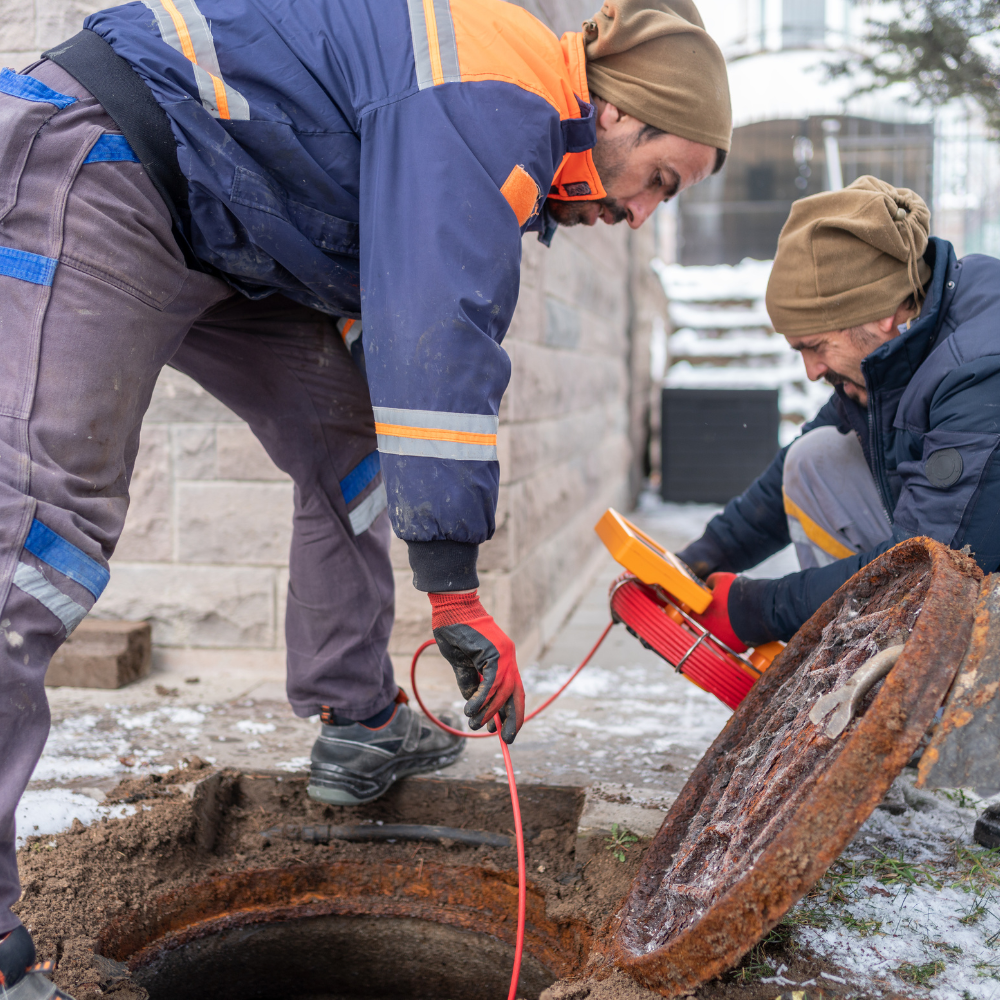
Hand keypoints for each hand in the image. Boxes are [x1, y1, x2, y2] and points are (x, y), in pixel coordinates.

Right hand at [428, 591, 524, 742]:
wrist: (451, 607)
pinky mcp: (494, 653)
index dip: (509, 711)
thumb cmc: (454, 630)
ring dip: (489, 712)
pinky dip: (482, 700)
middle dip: (512, 719)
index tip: (502, 730)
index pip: (512, 690)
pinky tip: (471, 711)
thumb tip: (472, 704)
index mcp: (503, 659)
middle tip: (505, 739)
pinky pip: (491, 683)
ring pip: (502, 692)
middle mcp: (508, 658)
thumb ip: (469, 681)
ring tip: (475, 726)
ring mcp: (504, 655)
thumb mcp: (461, 662)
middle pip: (516, 694)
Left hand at [688, 572, 747, 652]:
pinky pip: (731, 643)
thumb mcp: (723, 579)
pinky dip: (734, 637)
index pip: (692, 614)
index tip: (702, 607)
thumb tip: (708, 583)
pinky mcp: (735, 648)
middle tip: (719, 613)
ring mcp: (722, 641)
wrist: (764, 609)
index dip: (698, 609)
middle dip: (710, 619)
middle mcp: (709, 631)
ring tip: (732, 619)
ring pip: (717, 636)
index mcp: (702, 615)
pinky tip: (740, 628)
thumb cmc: (740, 593)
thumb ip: (711, 581)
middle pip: (704, 626)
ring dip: (721, 629)